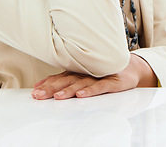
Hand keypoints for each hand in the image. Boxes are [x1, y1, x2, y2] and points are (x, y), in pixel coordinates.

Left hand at [31, 54, 157, 99]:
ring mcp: (99, 76)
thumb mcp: (84, 76)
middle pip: (66, 80)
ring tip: (58, 97)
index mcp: (78, 71)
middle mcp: (86, 72)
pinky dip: (89, 91)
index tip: (35, 91)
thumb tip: (41, 86)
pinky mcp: (111, 82)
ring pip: (80, 84)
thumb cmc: (104, 73)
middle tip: (39, 95)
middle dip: (52, 88)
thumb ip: (64, 80)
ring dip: (68, 90)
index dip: (47, 84)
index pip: (60, 77)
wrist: (130, 69)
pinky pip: (99, 87)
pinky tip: (81, 95)